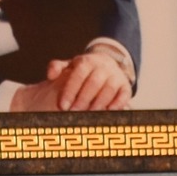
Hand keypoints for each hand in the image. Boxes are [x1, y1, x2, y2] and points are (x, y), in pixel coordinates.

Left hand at [8, 49, 132, 112]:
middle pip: (94, 82)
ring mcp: (116, 75)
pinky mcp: (125, 86)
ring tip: (90, 114)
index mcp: (87, 61)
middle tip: (74, 112)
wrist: (106, 65)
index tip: (63, 105)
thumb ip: (57, 67)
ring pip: (109, 88)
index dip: (71, 90)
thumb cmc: (83, 71)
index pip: (78, 74)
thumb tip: (50, 75)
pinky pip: (124, 94)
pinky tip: (109, 112)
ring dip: (99, 103)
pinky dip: (118, 103)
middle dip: (83, 99)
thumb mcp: (69, 66)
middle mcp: (103, 66)